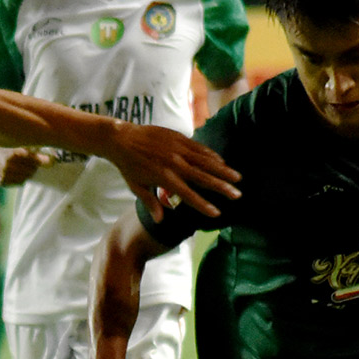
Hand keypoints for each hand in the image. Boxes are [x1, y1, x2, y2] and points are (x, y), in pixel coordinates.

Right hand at [0, 147, 52, 186]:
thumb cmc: (6, 144)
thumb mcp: (18, 142)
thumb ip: (35, 149)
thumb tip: (53, 160)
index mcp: (14, 152)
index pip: (35, 161)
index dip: (44, 161)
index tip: (52, 161)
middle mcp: (9, 164)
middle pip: (32, 170)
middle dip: (33, 165)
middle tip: (29, 161)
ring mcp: (4, 174)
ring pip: (26, 178)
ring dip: (27, 173)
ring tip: (20, 165)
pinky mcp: (2, 182)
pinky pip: (19, 183)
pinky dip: (19, 178)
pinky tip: (13, 171)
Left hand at [103, 122, 238, 220]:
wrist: (121, 138)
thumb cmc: (128, 166)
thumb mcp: (137, 187)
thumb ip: (151, 203)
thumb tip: (161, 221)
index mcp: (163, 177)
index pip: (187, 194)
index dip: (202, 204)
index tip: (216, 213)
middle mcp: (173, 163)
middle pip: (202, 177)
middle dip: (221, 187)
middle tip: (237, 195)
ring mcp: (177, 148)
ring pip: (205, 161)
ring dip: (222, 170)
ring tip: (237, 178)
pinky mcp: (178, 137)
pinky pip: (199, 147)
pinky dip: (211, 155)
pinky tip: (222, 162)